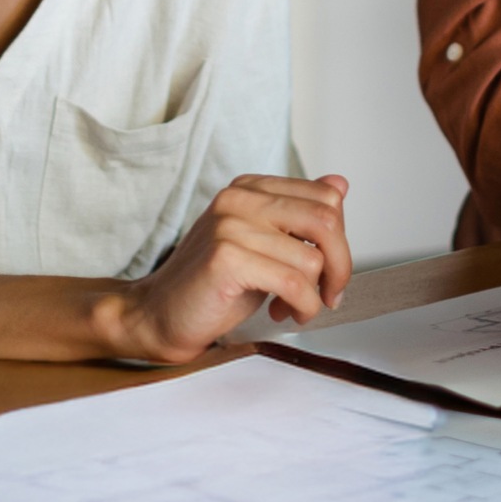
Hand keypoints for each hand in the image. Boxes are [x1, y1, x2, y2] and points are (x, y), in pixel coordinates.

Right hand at [98, 174, 352, 364]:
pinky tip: (284, 314)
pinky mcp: (226, 258)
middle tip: (330, 294)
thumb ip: (298, 217)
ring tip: (293, 307)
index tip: (330, 271)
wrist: (159, 315)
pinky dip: (302, 306)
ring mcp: (230, 225)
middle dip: (339, 265)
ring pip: (311, 258)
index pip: (325, 198)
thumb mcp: (265, 244)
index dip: (339, 239)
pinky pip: (292, 282)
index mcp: (250, 188)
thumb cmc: (214, 285)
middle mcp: (239, 198)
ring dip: (313, 295)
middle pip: (325, 220)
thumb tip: (341, 186)